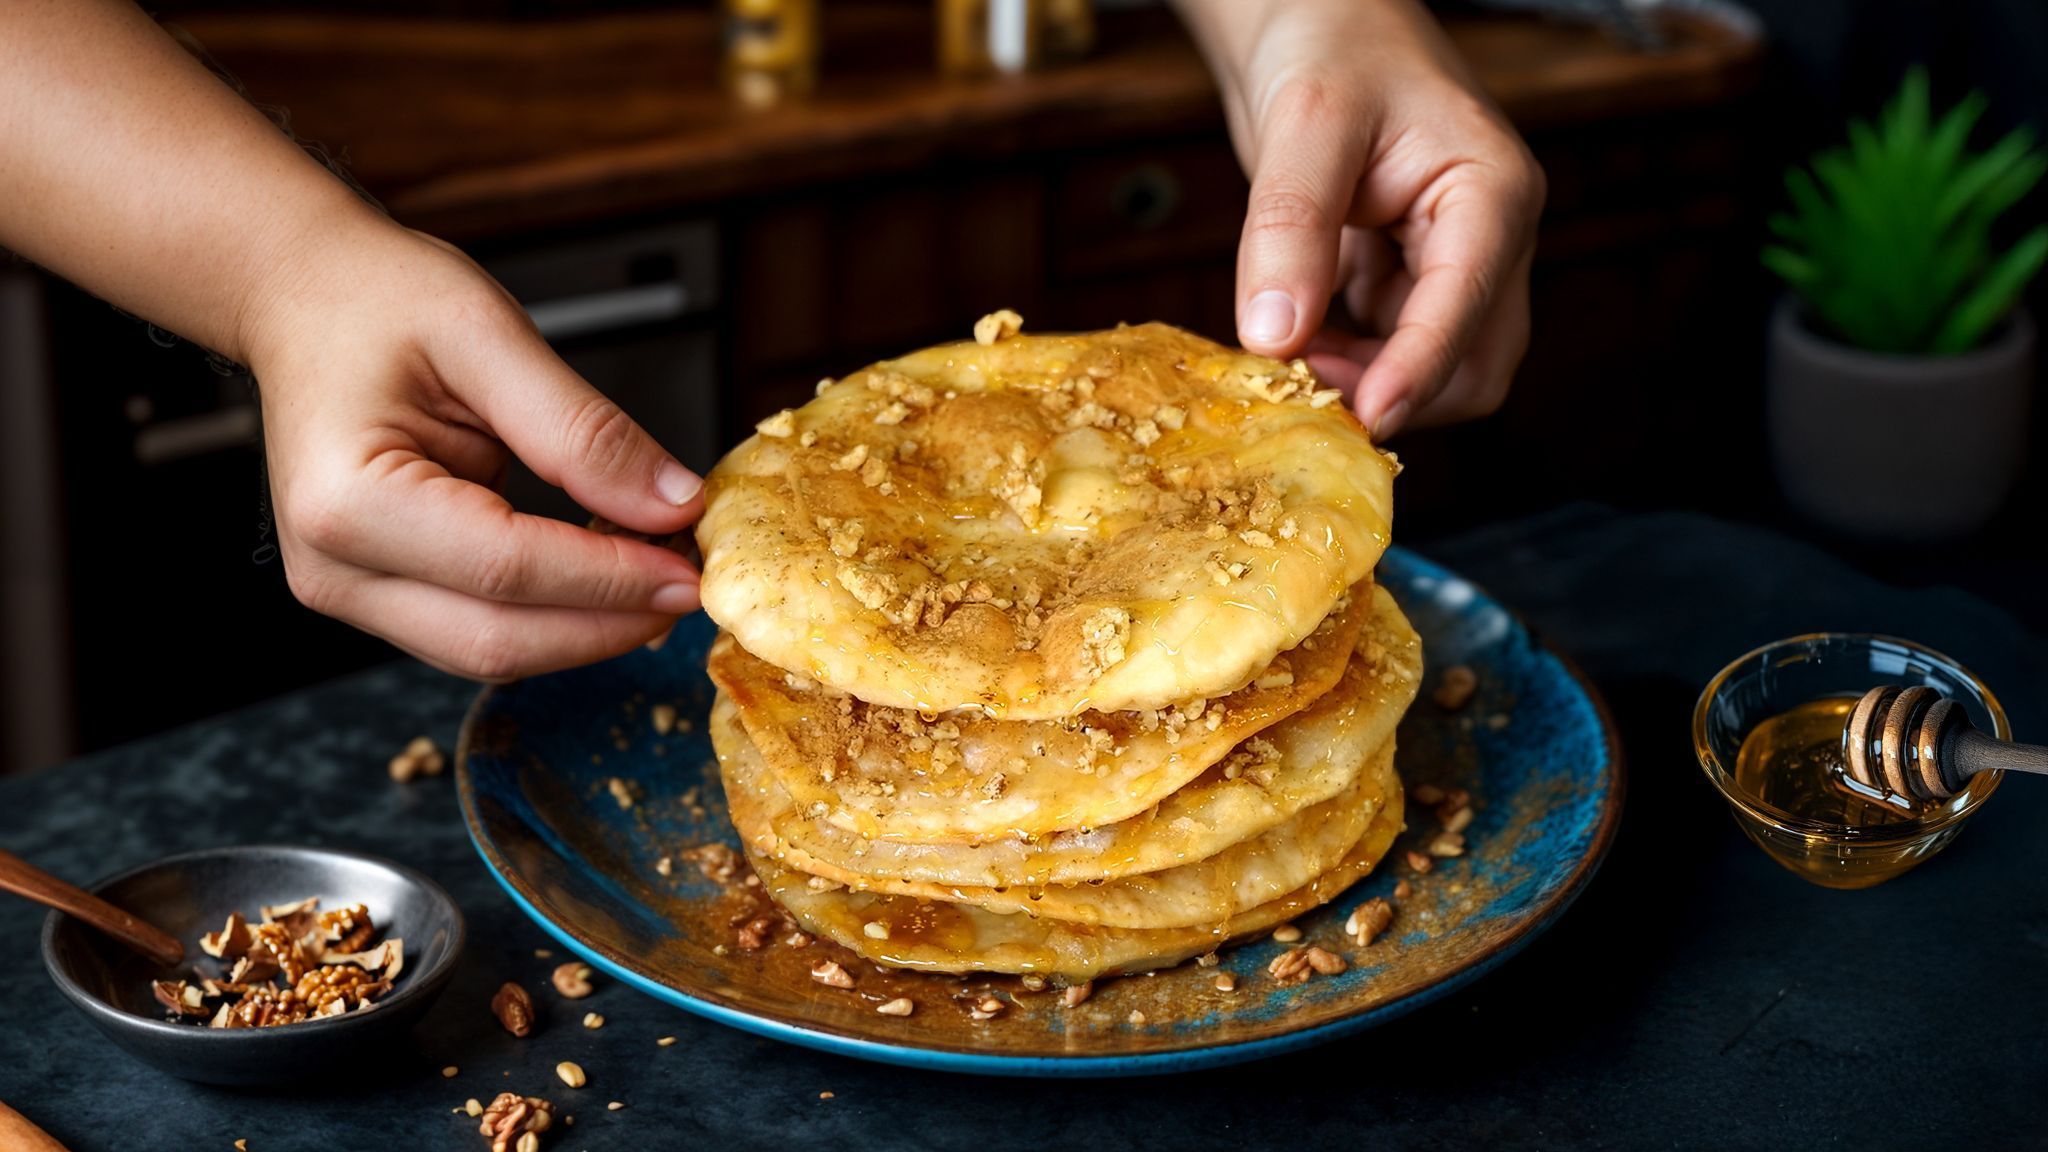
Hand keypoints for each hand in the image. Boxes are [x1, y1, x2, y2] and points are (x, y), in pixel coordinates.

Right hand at [240, 225, 703, 680]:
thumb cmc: (374, 300)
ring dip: (589, 629)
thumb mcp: (488, 336)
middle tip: (692, 584)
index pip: (510, 570)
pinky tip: (610, 575)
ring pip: (493, 653)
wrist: (301, 299)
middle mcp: (333, 567)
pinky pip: (481, 629)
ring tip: (660, 574)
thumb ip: (583, 431)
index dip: (614, 578)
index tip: (692, 567)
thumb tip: (673, 504)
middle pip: (501, 640)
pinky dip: (556, 615)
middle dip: (610, 623)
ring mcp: (349, 592)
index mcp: (348, 500)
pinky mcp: (377, 597)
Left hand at [1180, 0, 1544, 436]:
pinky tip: (1293, 340)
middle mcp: (1488, 240)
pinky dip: (1345, 364)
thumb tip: (1274, 338)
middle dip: (1395, 390)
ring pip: (1435, 371)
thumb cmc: (1331, 46)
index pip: (1467, 307)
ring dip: (1367, 384)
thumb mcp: (1306, 125)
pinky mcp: (1407, 280)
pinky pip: (1389, 351)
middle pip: (1472, 366)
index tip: (1365, 418)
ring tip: (1289, 356)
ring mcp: (1452, 265)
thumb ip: (1291, 227)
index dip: (1418, 371)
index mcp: (1491, 194)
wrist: (1320, 21)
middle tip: (1302, 384)